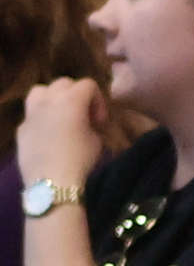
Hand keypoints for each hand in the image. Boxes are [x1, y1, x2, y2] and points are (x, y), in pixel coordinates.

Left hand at [16, 76, 105, 191]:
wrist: (53, 183)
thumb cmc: (81, 160)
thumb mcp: (97, 140)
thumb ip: (90, 124)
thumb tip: (85, 123)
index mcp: (71, 100)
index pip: (88, 85)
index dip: (98, 101)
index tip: (100, 121)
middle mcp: (48, 100)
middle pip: (63, 83)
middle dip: (76, 95)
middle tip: (83, 116)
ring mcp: (31, 113)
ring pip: (40, 91)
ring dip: (53, 98)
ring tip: (61, 116)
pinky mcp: (21, 128)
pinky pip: (32, 114)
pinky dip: (42, 119)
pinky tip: (48, 137)